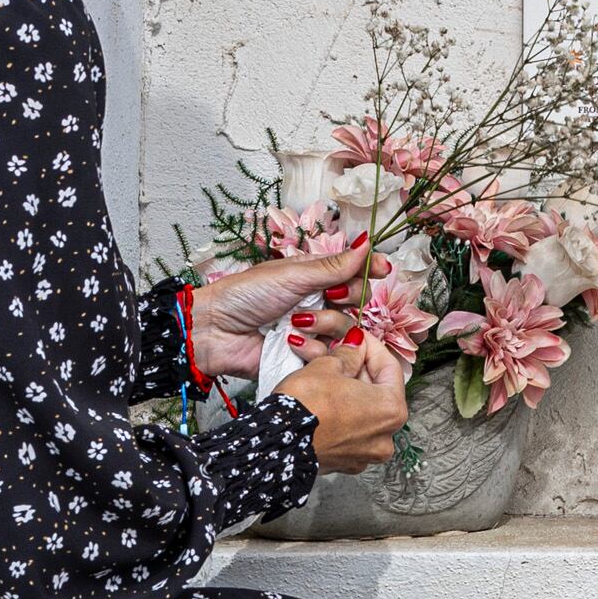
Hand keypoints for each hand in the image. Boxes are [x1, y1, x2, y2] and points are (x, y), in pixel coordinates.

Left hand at [187, 245, 376, 378]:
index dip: (370, 268)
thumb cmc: (245, 295)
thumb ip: (333, 266)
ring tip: (296, 324)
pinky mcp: (307, 356)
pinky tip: (292, 343)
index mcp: (314, 276)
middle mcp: (318, 302)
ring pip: (347, 328)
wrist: (215, 331)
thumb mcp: (292, 275)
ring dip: (325, 324)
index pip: (354, 270)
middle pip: (358, 300)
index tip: (382, 268)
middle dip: (347, 298)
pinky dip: (314, 348)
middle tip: (327, 297)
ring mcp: (314, 330)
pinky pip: (331, 354)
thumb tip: (366, 243)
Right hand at [280, 334, 409, 471]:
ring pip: (365, 413)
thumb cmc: (305, 405)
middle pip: (379, 392)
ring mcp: (366, 453)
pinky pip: (351, 431)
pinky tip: (326, 401)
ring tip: (331, 375)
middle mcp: (386, 436)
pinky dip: (343, 414)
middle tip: (342, 353)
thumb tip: (355, 345)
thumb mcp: (328, 366)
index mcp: (392, 409)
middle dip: (360, 370)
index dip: (371, 347)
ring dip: (351, 392)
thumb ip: (349, 353)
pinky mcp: (346, 462)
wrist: (276, 442)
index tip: (357, 338)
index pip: (390, 367)